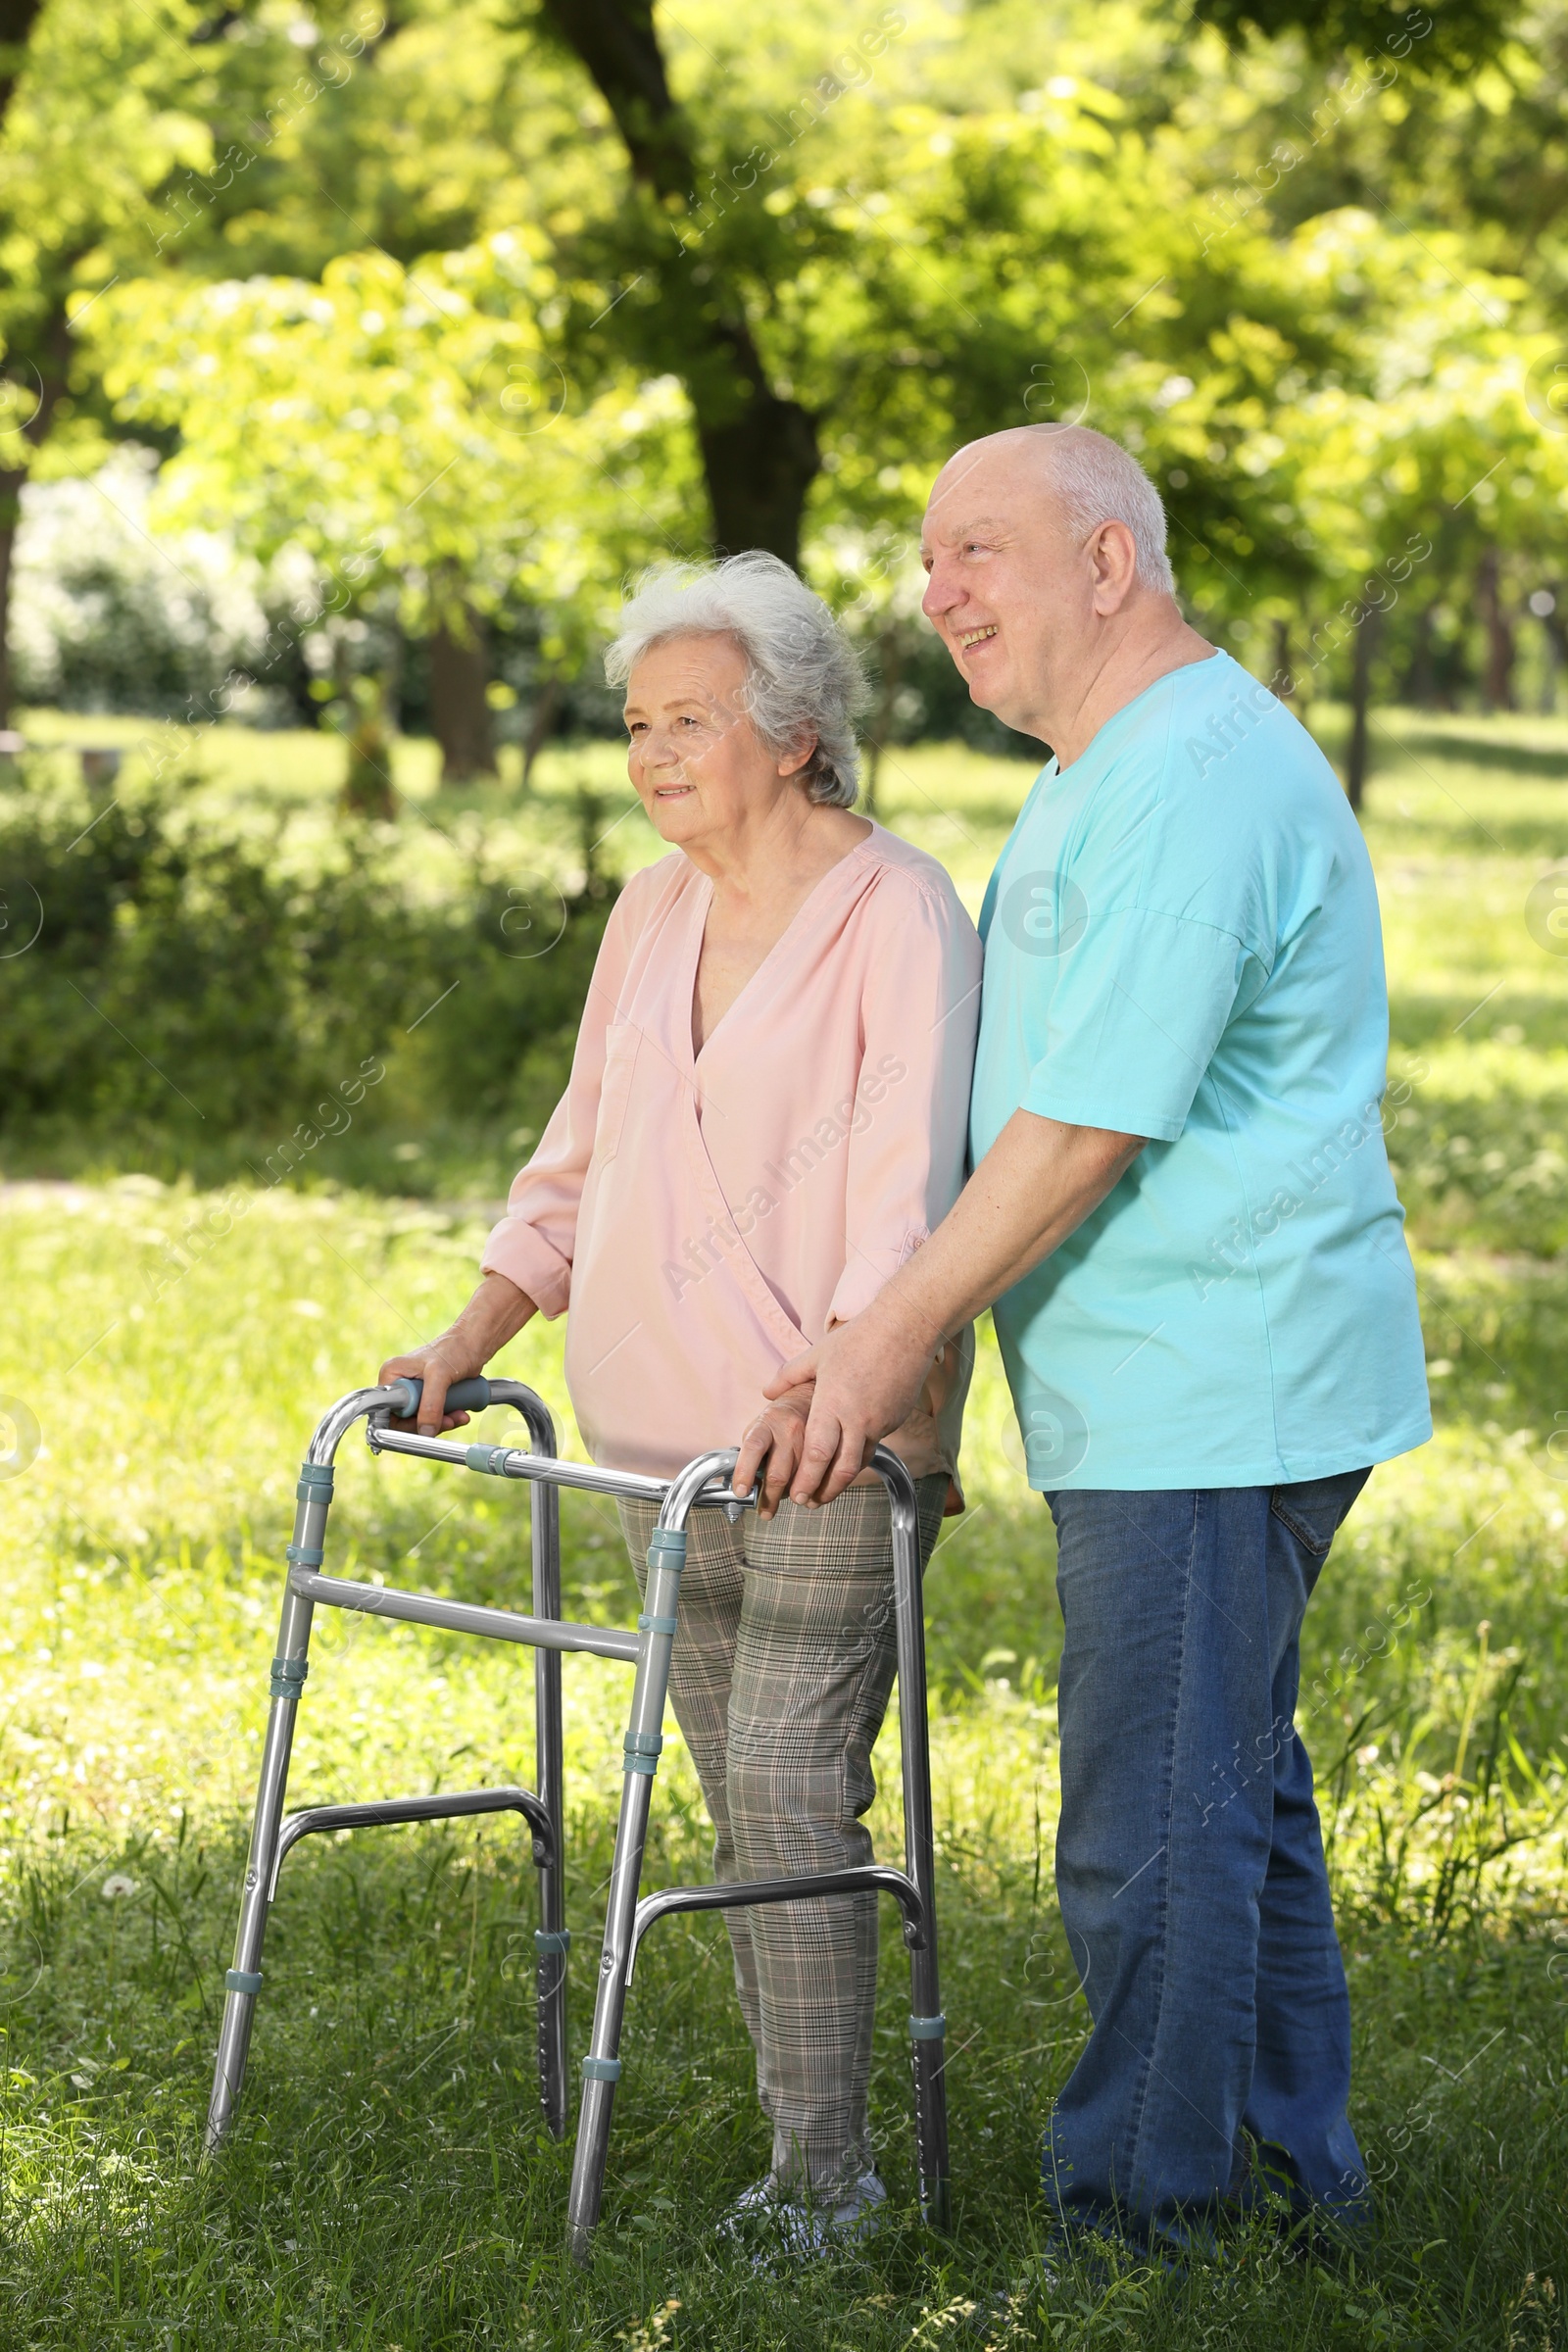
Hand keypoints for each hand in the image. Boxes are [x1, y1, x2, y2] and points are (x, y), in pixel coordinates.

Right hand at [375, 1271, 536, 1436]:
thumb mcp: (440, 1376)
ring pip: (421, 1421)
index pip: (387, 1412)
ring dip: (441, 1423)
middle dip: (428, 1424)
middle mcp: (399, 1383)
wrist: (474, 1343)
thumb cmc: (455, 1349)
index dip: (404, 1425)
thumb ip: (431, 1405)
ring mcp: (414, 1391)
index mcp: (392, 1375)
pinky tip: (460, 1412)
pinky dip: (447, 1418)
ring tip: (458, 1414)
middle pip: (404, 1420)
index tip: (425, 1426)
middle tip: (447, 1420)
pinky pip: (433, 1416)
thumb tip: (425, 1432)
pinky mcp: (428, 1396)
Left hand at [733, 1385, 816, 1518]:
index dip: (745, 1472)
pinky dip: (815, 1491)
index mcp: (767, 1423)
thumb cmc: (780, 1418)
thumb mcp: (760, 1426)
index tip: (741, 1492)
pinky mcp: (829, 1444)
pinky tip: (810, 1495)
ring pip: (801, 1480)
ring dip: (793, 1497)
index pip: (753, 1447)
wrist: (811, 1396)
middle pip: (778, 1473)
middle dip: (770, 1498)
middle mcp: (789, 1429)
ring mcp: (811, 1437)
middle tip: (765, 1510)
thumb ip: (753, 1451)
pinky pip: (823, 1476)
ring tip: (786, 1502)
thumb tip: (745, 1484)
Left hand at [762, 1293, 941, 1507]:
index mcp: (832, 1404)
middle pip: (839, 1470)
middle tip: (807, 1503)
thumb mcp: (817, 1355)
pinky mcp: (893, 1419)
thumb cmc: (859, 1338)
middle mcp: (856, 1419)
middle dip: (821, 1491)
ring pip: (859, 1462)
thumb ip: (789, 1376)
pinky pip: (874, 1445)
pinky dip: (859, 1456)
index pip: (816, 1454)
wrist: (905, 1329)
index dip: (805, 1479)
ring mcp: (878, 1422)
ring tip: (826, 1490)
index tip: (795, 1495)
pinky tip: (848, 1459)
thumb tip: (767, 1393)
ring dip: (841, 1481)